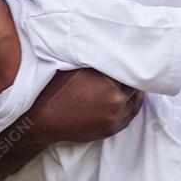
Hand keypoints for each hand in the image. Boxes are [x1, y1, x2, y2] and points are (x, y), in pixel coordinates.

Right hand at [26, 68, 144, 144]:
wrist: (45, 119)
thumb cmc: (56, 90)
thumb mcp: (75, 68)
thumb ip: (96, 61)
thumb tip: (112, 52)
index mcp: (107, 80)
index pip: (127, 68)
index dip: (127, 63)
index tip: (129, 59)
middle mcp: (114, 98)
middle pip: (133, 85)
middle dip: (132, 78)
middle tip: (134, 71)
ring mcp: (114, 116)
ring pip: (135, 101)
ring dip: (135, 93)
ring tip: (135, 85)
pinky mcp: (112, 128)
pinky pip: (130, 116)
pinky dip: (132, 106)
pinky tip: (131, 100)